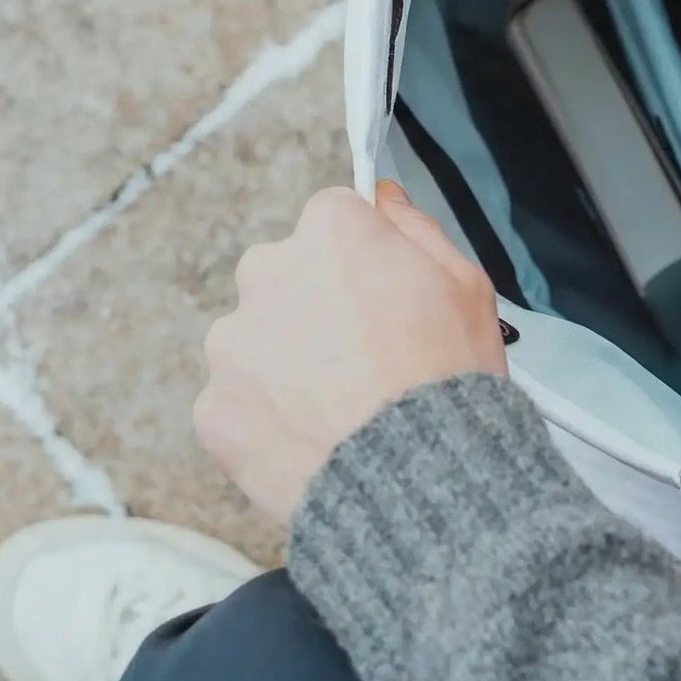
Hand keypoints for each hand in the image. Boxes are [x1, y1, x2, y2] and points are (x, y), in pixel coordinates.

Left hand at [195, 182, 505, 524]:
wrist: (418, 481)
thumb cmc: (448, 379)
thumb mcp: (467, 285)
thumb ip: (417, 228)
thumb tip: (383, 199)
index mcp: (331, 232)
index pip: (334, 219)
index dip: (364, 258)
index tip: (384, 292)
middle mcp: (268, 272)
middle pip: (285, 273)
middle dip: (315, 304)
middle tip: (364, 355)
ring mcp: (233, 343)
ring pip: (256, 339)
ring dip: (286, 362)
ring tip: (341, 406)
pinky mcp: (214, 408)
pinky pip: (239, 402)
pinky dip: (267, 418)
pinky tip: (315, 438)